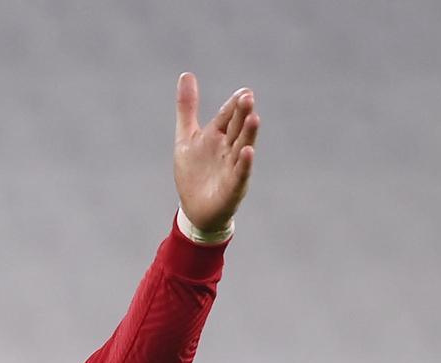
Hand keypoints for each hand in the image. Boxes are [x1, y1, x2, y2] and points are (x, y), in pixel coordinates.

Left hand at [174, 73, 258, 232]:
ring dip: (249, 134)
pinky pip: (240, 173)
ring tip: (254, 118)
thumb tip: (187, 74)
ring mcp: (232, 167)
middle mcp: (228, 149)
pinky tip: (248, 152)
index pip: (228, 116)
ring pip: (242, 147)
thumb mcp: (186, 137)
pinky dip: (244, 164)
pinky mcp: (232, 187)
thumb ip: (187, 107)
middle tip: (248, 97)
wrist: (194, 209)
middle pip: (237, 128)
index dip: (234, 105)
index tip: (244, 91)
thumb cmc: (194, 173)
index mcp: (217, 135)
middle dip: (242, 114)